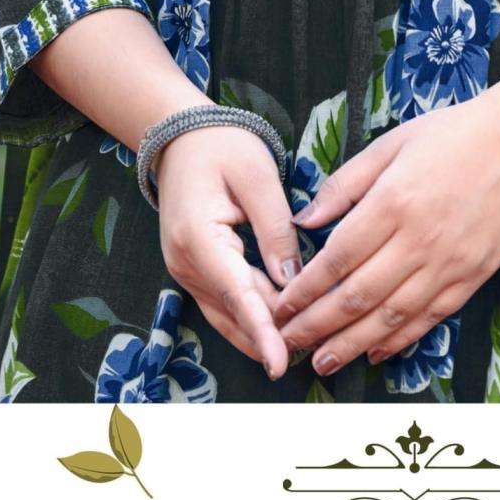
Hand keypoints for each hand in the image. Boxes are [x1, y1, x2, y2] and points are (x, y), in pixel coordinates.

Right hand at [154, 122, 303, 380]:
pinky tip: (279, 325)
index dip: (263, 331)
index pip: (237, 294)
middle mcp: (185, 263)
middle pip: (234, 311)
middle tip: (318, 346)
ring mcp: (185, 270)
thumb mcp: (257, 176)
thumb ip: (276, 229)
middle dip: (273, 333)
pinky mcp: (195, 269)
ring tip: (304, 344)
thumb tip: (293, 279)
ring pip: (228, 314)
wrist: (181, 136)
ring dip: (262, 331)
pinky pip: (224, 302)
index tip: (281, 363)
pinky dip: (250, 315)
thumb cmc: (221, 145)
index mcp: (198, 237)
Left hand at [268, 99, 499, 378]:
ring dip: (352, 344)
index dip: (306, 289)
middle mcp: (419, 239)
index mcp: (393, 202)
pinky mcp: (473, 276)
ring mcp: (449, 263)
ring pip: (391, 316)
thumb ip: (344, 184)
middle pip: (358, 296)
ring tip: (323, 362)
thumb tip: (304, 220)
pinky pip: (430, 317)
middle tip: (289, 344)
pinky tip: (377, 352)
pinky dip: (401, 340)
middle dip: (318, 326)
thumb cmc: (451, 134)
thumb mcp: (390, 144)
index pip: (337, 259)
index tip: (281, 307)